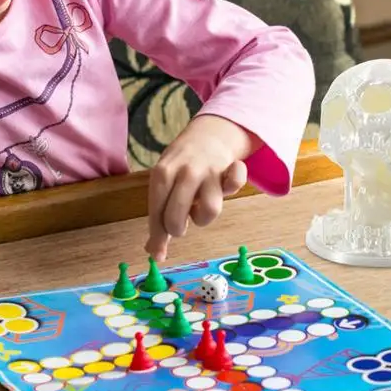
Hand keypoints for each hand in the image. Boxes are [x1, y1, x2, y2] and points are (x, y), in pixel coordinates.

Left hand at [144, 115, 258, 260]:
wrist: (207, 135)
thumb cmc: (181, 167)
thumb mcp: (163, 184)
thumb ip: (159, 217)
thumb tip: (154, 255)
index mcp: (162, 175)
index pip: (156, 214)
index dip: (158, 235)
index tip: (158, 251)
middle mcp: (185, 172)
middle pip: (176, 218)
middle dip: (177, 229)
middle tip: (180, 222)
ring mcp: (209, 171)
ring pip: (209, 211)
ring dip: (203, 216)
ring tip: (199, 206)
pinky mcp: (231, 169)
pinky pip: (236, 181)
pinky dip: (234, 183)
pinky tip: (225, 185)